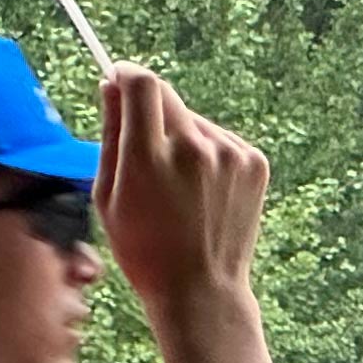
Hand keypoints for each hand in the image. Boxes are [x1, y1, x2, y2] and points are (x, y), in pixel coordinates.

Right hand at [90, 64, 266, 316]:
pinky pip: (219, 139)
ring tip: (173, 183)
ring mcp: (230, 154)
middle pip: (166, 97)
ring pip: (193, 120)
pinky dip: (205, 152)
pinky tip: (198, 190)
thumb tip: (112, 88)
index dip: (126, 74)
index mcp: (150, 159)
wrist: (200, 288)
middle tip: (139, 143)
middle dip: (147, 108)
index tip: (117, 77)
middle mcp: (194, 148)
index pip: (142, 85)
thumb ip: (110, 136)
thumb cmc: (144, 249)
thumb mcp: (108, 197)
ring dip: (178, 135)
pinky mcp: (253, 162)